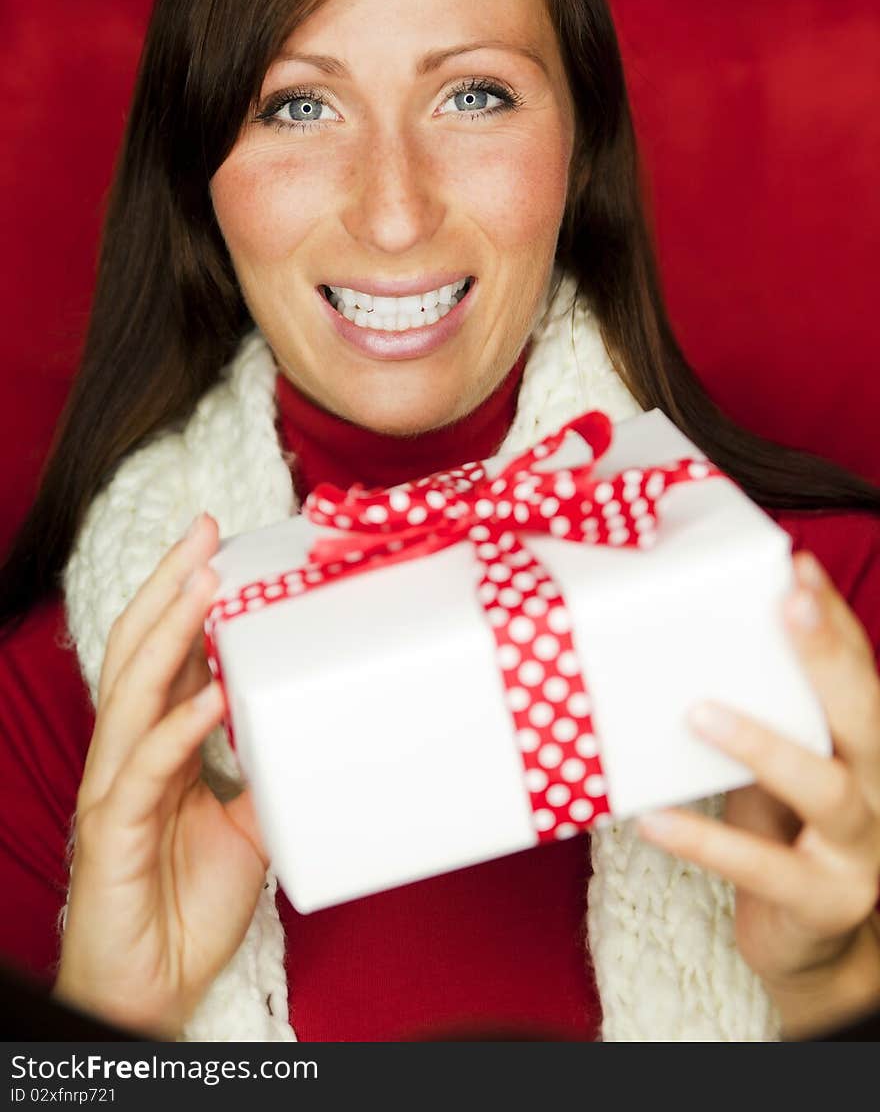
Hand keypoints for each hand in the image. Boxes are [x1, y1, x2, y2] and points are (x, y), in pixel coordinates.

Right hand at [54, 514, 268, 1038]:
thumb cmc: (186, 904)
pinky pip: (144, 772)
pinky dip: (178, 730)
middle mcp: (127, 754)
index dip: (182, 596)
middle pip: (137, 651)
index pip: (162, 653)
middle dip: (170, 587)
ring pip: (132, 694)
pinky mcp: (110, 833)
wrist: (151, 989)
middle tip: (205, 532)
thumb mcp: (247, 827)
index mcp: (154, 745)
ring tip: (206, 584)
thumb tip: (313, 732)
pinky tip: (212, 700)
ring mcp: (114, 789)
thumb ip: (268, 776)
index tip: (217, 544)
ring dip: (169, 634)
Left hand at [636, 550, 879, 1030]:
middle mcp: (879, 790)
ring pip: (826, 788)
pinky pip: (763, 867)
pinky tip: (654, 820)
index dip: (835, 618)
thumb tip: (688, 643)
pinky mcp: (823, 901)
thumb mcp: (778, 767)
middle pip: (863, 714)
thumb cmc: (783, 834)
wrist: (810, 944)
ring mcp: (860, 850)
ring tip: (699, 713)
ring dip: (764, 744)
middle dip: (827, 654)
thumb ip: (763, 714)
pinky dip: (705, 842)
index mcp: (866, 749)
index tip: (798, 564)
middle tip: (788, 602)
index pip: (861, 672)